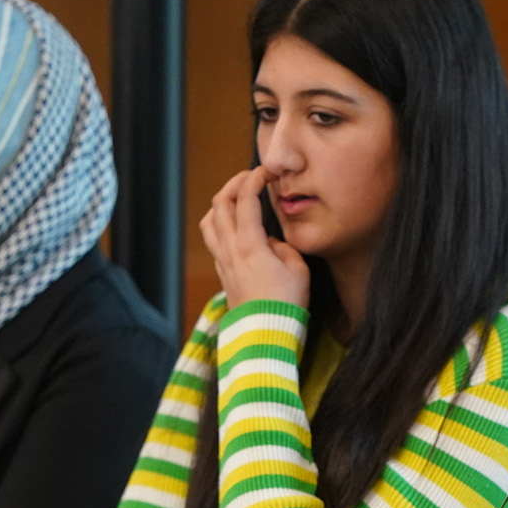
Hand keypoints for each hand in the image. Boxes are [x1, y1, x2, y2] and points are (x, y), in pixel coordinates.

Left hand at [200, 165, 306, 311]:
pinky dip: (221, 225)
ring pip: (209, 222)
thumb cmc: (286, 303)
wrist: (266, 335)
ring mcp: (222, 262)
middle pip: (220, 204)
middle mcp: (230, 250)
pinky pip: (213, 240)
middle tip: (250, 178)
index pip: (244, 200)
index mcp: (250, 245)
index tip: (265, 172)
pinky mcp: (222, 273)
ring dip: (221, 204)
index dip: (254, 179)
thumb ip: (283, 247)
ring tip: (237, 200)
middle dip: (234, 184)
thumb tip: (270, 242)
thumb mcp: (298, 269)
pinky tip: (237, 228)